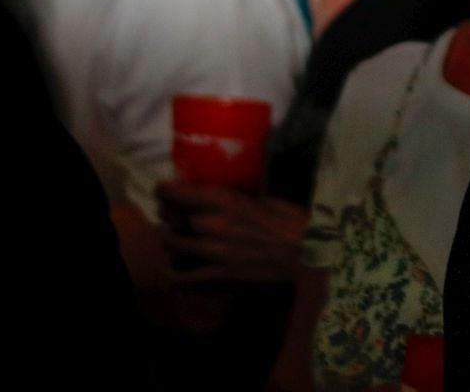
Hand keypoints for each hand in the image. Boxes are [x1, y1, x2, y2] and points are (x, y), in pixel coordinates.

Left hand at [156, 180, 308, 284]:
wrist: (306, 250)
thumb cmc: (289, 218)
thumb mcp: (260, 198)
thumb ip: (234, 200)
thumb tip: (219, 200)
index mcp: (222, 199)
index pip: (174, 192)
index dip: (163, 191)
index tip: (162, 191)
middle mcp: (210, 223)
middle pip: (168, 219)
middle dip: (168, 217)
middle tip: (172, 217)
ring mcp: (212, 250)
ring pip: (171, 246)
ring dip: (171, 243)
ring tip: (177, 242)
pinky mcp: (219, 274)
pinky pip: (184, 277)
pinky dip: (178, 274)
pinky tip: (181, 270)